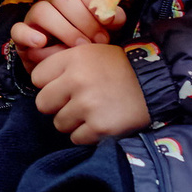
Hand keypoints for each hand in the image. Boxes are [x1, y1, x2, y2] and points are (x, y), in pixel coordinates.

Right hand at [8, 0, 120, 59]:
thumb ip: (111, 21)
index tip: (110, 22)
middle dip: (84, 20)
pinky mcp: (21, 35)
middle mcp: (52, 2)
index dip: (94, 1)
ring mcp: (35, 18)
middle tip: (100, 41)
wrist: (67, 71)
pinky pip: (18, 29)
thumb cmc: (87, 47)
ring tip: (79, 46)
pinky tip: (42, 43)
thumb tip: (115, 15)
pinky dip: (29, 35)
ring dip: (64, 29)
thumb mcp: (103, 33)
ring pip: (42, 10)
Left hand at [30, 43, 150, 144]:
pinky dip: (86, 135)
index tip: (64, 86)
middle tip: (75, 103)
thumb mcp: (89, 52)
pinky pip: (76, 138)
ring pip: (59, 124)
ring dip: (72, 122)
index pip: (37, 78)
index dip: (49, 84)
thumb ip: (62, 65)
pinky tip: (100, 123)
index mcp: (73, 59)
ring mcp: (88, 105)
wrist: (154, 83)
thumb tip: (38, 83)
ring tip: (91, 112)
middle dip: (56, 106)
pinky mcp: (100, 127)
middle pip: (43, 104)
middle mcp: (77, 81)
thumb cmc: (118, 68)